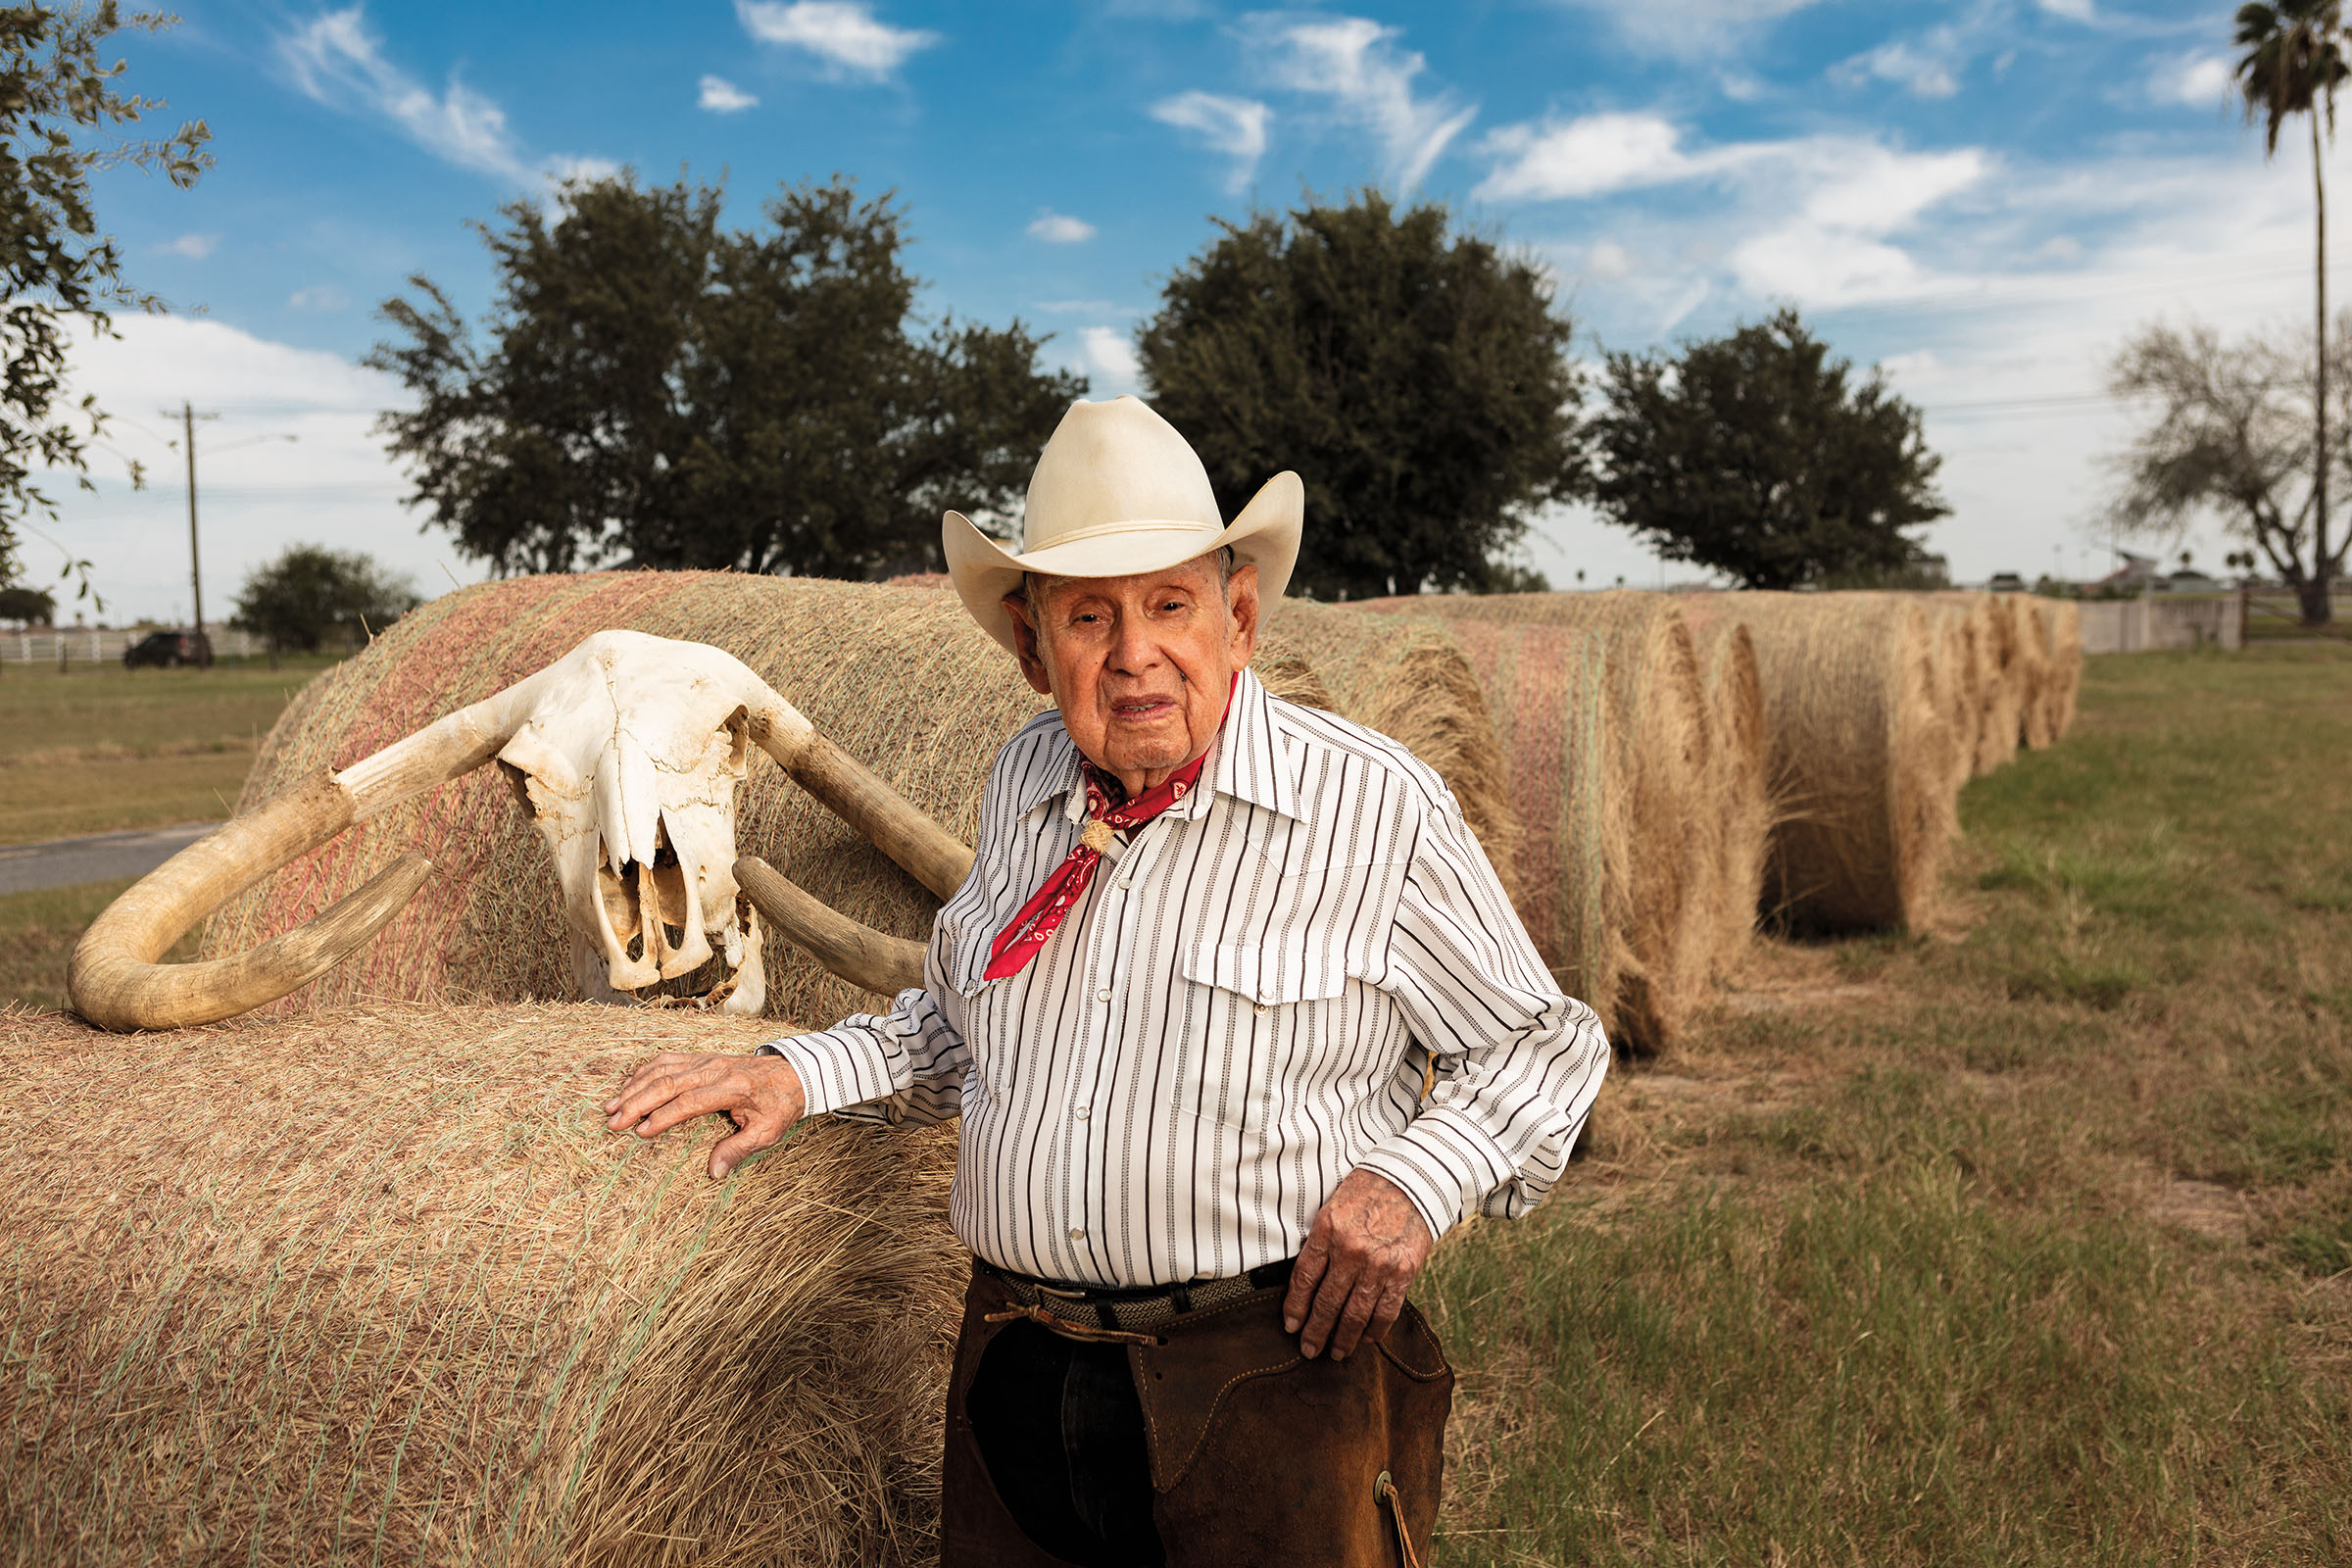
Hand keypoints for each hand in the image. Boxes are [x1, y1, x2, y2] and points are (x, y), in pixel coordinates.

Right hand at [602, 1051, 805, 1179]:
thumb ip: (739, 1150)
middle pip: (668, 1082)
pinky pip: (667, 1060)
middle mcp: (715, 1069)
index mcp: (732, 1087)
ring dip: (634, 1086)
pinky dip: (644, 1072)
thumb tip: (714, 1172)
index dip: (663, 1117)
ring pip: (662, 1068)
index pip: (689, 1101)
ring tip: (611, 1105)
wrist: (793, 1072)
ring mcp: (706, 1060)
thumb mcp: (768, 1132)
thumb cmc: (779, 1105)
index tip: (640, 1132)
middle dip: (637, 1102)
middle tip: (613, 1121)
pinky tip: (628, 1086)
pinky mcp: (701, 1057)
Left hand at [1282, 1169, 1433, 1360]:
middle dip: (1315, 1332)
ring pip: (1355, 1315)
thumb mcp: (1334, 1207)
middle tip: (1309, 1350)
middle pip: (1327, 1303)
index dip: (1295, 1307)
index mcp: (1328, 1230)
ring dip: (1344, 1339)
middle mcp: (1351, 1251)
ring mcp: (1379, 1265)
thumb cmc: (1369, 1190)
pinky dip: (1375, 1330)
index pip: (1304, 1279)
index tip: (1290, 1326)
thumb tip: (1307, 1281)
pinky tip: (1367, 1339)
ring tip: (1336, 1353)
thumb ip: (1322, 1242)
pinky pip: (1386, 1312)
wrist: (1414, 1179)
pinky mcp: (1404, 1273)